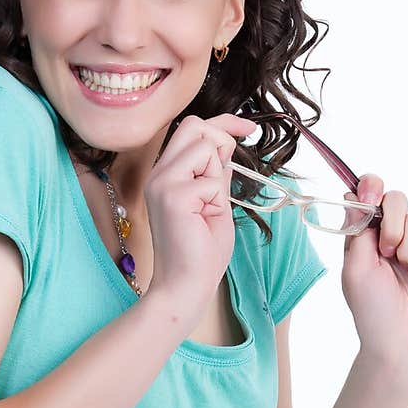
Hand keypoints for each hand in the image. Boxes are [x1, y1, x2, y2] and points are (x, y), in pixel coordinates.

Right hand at [144, 112, 259, 331]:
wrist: (186, 285)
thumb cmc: (201, 251)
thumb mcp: (214, 203)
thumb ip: (214, 175)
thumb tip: (224, 150)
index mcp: (166, 174)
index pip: (191, 128)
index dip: (223, 123)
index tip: (248, 127)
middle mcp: (159, 173)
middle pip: (194, 125)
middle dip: (220, 140)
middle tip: (224, 177)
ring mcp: (162, 182)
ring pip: (204, 146)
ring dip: (217, 175)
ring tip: (208, 206)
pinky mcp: (172, 195)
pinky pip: (211, 179)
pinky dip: (217, 198)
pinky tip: (204, 219)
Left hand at [341, 174, 407, 377]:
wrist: (400, 343)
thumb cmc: (372, 310)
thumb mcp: (355, 267)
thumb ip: (357, 229)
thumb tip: (353, 194)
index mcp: (365, 238)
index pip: (369, 198)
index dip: (371, 187)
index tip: (370, 190)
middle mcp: (390, 240)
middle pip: (397, 200)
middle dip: (392, 218)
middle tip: (386, 247)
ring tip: (401, 269)